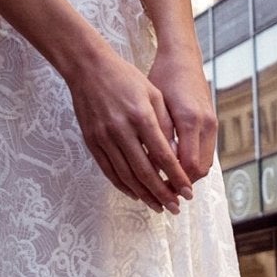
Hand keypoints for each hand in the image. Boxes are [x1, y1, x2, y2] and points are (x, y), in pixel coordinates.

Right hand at [67, 42, 193, 213]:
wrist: (88, 68)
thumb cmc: (126, 78)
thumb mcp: (153, 94)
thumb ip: (165, 124)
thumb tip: (176, 156)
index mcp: (141, 116)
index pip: (163, 157)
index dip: (177, 177)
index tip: (188, 192)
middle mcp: (121, 130)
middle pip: (145, 172)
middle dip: (162, 193)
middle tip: (175, 208)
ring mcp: (104, 137)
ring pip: (126, 176)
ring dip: (144, 194)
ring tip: (158, 206)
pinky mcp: (92, 141)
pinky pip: (108, 170)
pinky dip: (122, 185)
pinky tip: (135, 194)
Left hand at [147, 43, 217, 184]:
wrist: (182, 57)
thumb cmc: (162, 76)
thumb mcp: (154, 102)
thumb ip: (158, 133)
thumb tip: (155, 165)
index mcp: (189, 118)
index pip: (187, 164)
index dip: (174, 181)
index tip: (158, 191)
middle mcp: (205, 123)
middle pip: (199, 168)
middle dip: (182, 184)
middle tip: (162, 194)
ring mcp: (212, 123)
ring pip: (205, 163)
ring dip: (188, 176)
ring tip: (168, 184)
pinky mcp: (212, 123)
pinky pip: (206, 152)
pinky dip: (193, 164)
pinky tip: (175, 167)